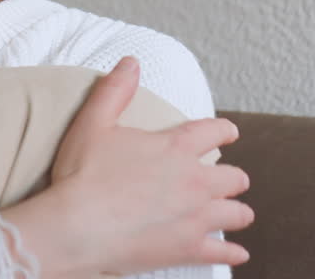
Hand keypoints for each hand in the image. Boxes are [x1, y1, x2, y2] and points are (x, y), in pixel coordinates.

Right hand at [2, 57, 253, 277]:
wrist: (77, 226)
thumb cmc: (82, 174)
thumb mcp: (92, 122)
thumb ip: (115, 90)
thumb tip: (131, 62)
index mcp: (175, 148)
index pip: (214, 131)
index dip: (224, 130)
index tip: (229, 132)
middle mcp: (195, 181)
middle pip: (234, 177)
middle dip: (231, 177)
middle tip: (224, 179)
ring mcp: (196, 217)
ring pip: (238, 213)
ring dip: (236, 211)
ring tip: (232, 212)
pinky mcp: (190, 248)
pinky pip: (224, 252)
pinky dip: (232, 253)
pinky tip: (235, 253)